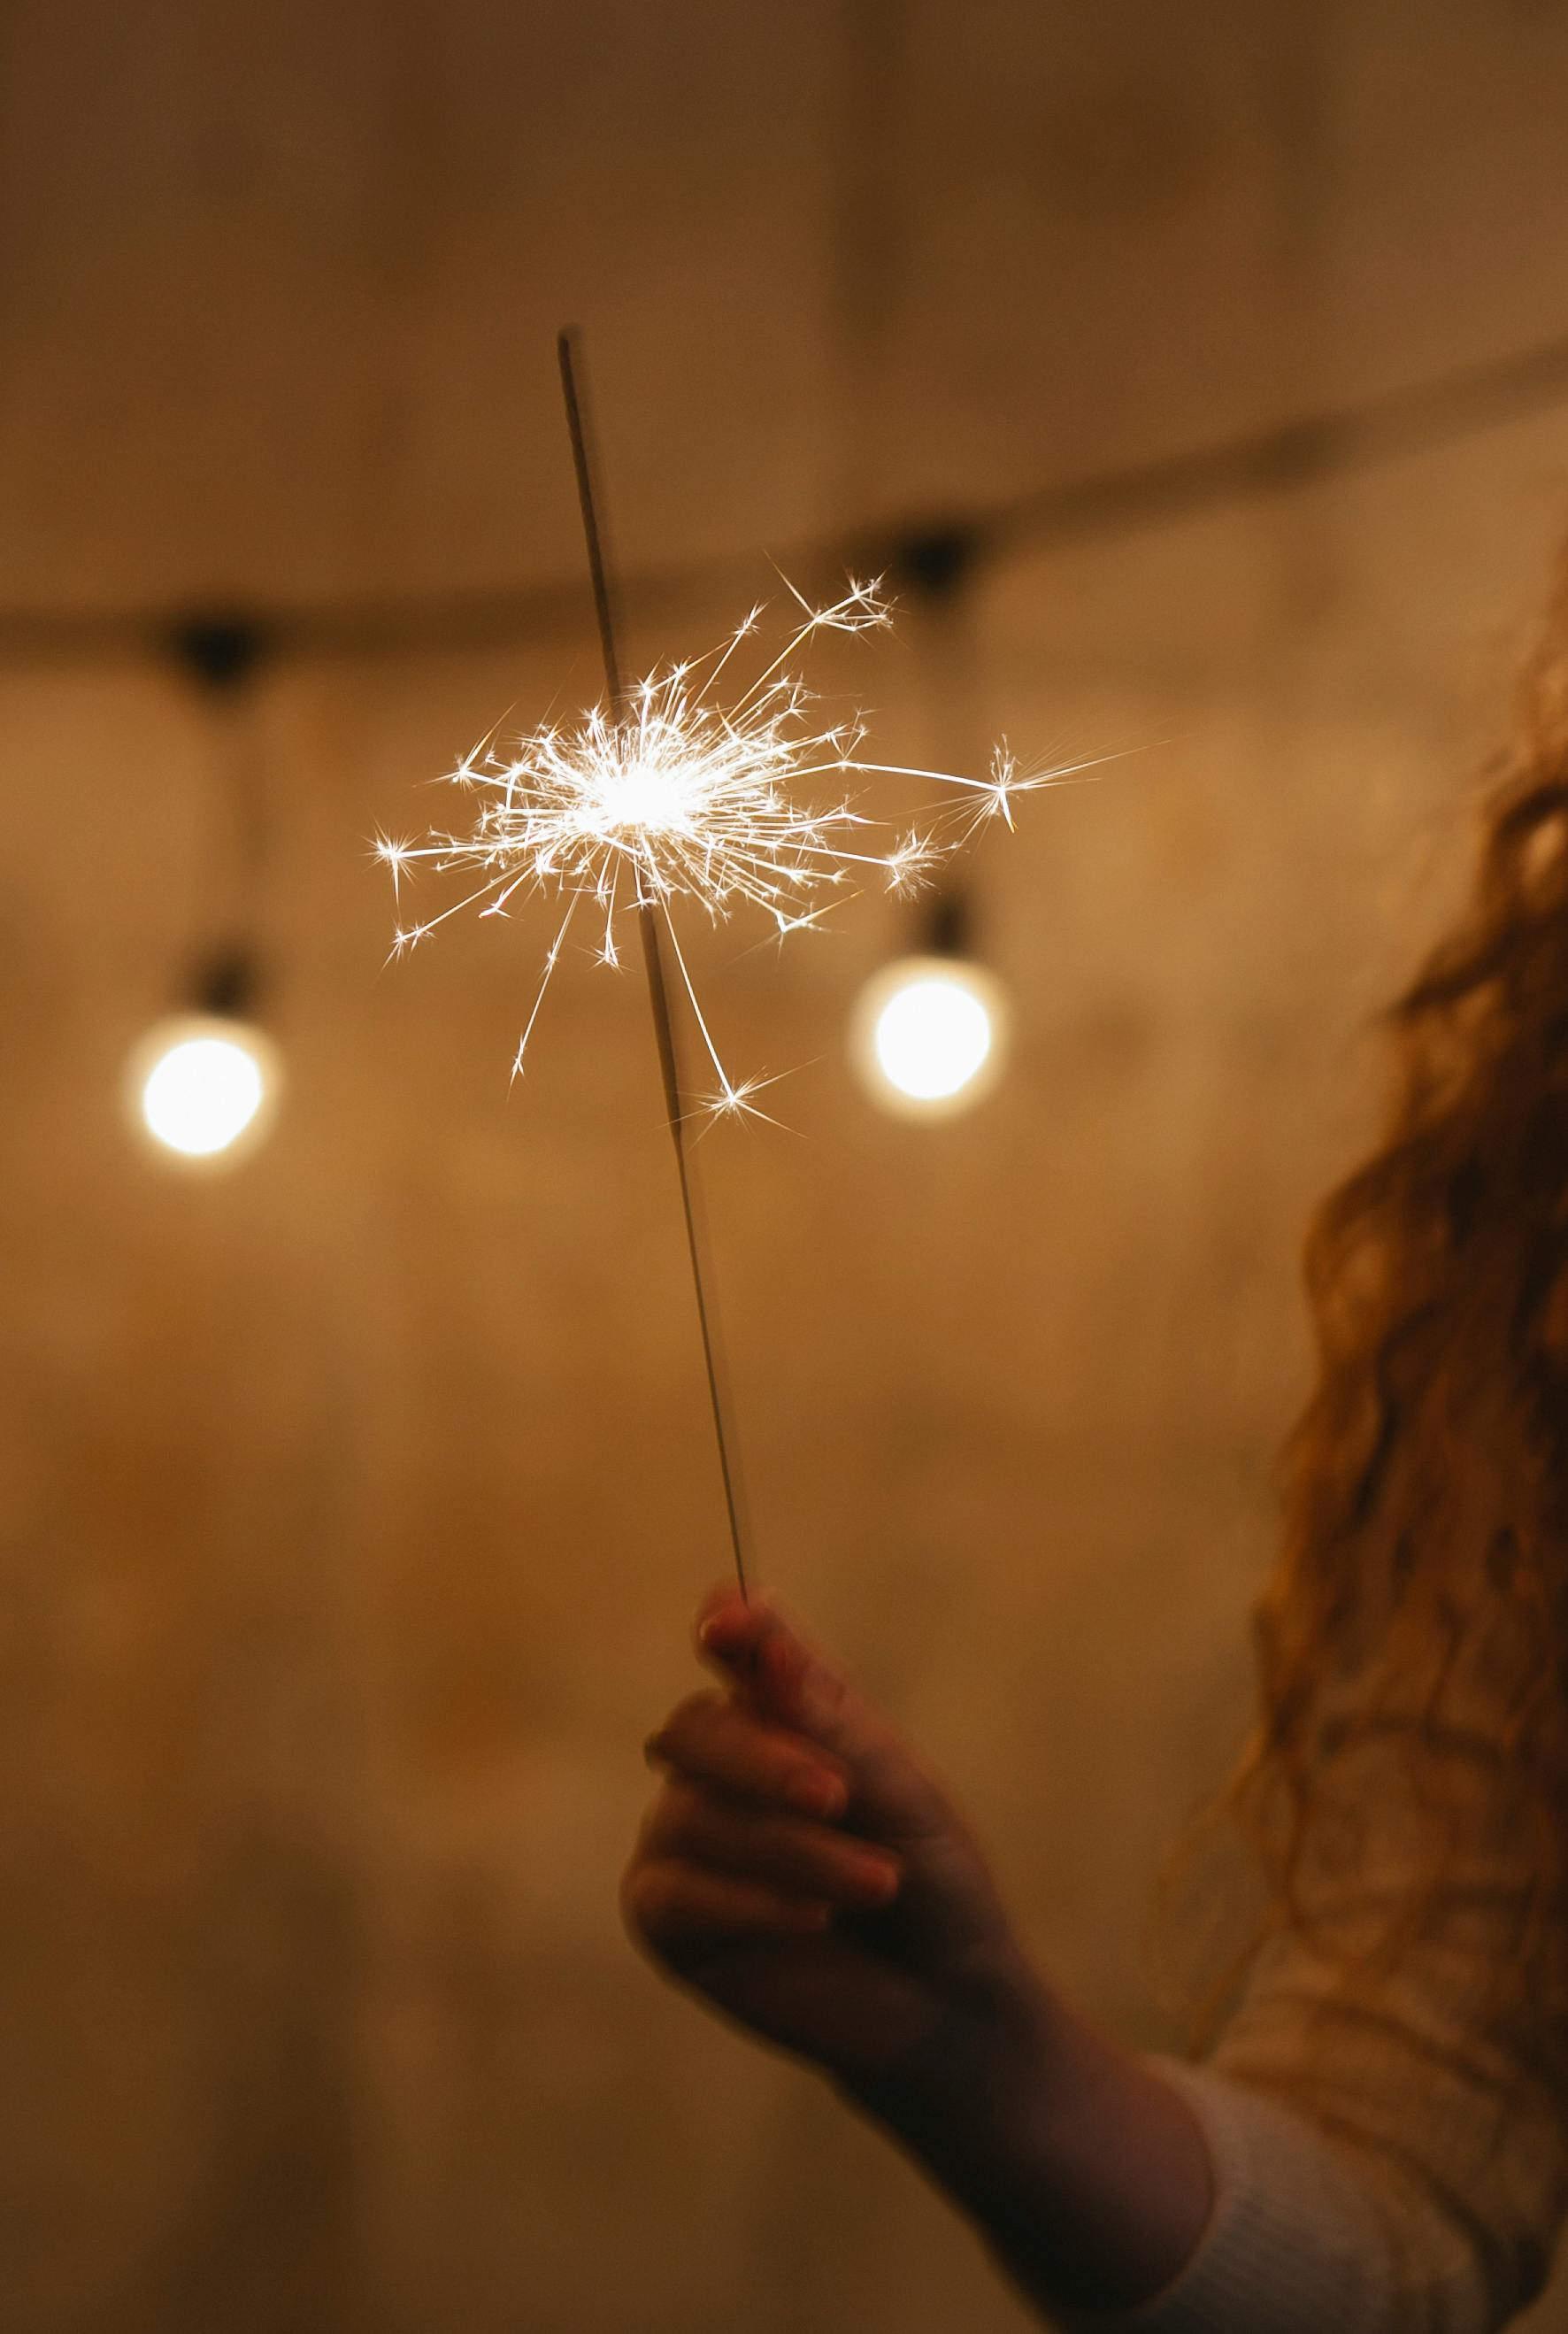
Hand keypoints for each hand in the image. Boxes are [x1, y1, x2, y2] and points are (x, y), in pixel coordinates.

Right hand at [622, 1588, 1053, 2111]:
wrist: (946, 2003)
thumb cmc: (930, 1882)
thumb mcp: (896, 1789)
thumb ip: (822, 1714)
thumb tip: (755, 1625)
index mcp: (778, 1717)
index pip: (735, 1648)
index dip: (726, 1629)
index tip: (726, 1624)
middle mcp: (717, 1770)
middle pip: (694, 1728)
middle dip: (761, 1758)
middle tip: (837, 1794)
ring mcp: (683, 1842)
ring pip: (692, 1814)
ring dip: (789, 1848)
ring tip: (876, 1884)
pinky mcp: (666, 1920)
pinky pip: (675, 1891)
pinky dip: (749, 1900)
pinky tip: (814, 1916)